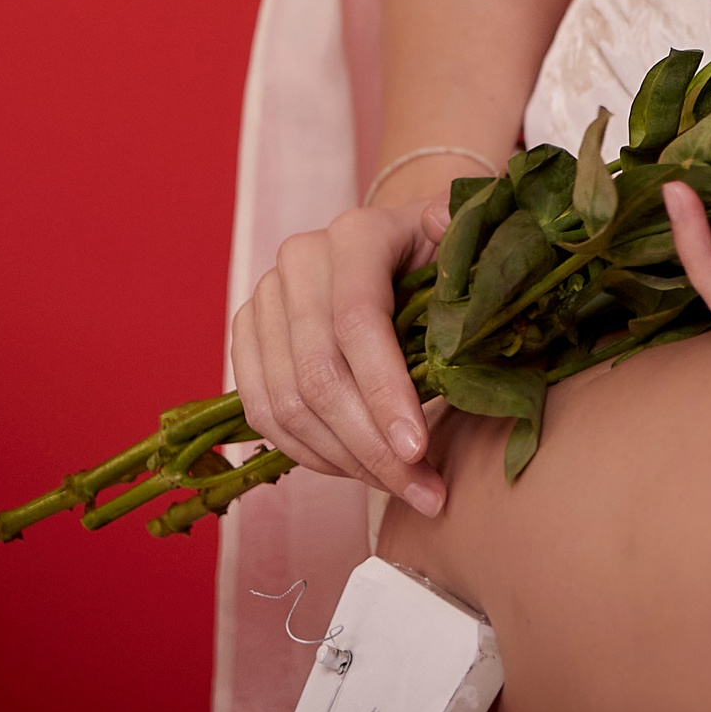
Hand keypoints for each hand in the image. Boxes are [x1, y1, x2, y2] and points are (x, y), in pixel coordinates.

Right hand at [231, 196, 451, 515]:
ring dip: (344, 462)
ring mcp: (265, 300)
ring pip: (289, 405)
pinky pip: (264, 414)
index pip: (358, 323)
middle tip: (422, 490)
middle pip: (320, 376)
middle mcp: (299, 262)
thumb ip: (463, 234)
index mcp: (355, 234)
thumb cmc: (436, 255)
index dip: (385, 393)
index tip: (418, 450)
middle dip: (371, 447)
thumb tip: (442, 221)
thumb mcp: (461, 238)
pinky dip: (310, 454)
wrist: (390, 250)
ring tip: (400, 488)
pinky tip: (357, 471)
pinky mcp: (247, 338)